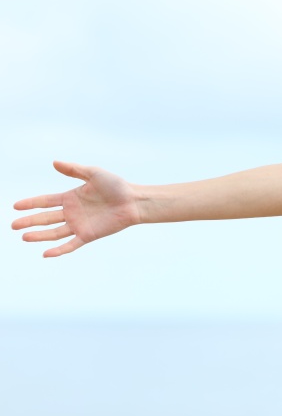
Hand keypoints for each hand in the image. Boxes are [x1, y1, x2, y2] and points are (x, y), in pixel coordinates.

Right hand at [11, 161, 141, 256]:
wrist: (134, 201)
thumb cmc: (117, 186)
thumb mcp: (94, 173)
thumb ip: (74, 169)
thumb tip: (54, 162)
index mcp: (71, 198)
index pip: (46, 201)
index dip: (31, 203)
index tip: (15, 206)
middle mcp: (72, 212)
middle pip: (45, 218)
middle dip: (29, 221)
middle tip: (13, 224)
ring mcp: (79, 225)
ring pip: (54, 232)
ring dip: (39, 235)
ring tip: (24, 236)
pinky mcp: (88, 235)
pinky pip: (70, 244)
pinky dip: (59, 250)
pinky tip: (46, 253)